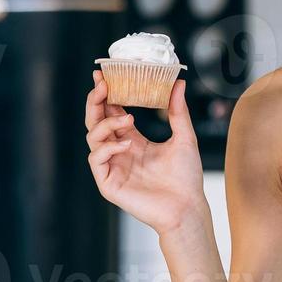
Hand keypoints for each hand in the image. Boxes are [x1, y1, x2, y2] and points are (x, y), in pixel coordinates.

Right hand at [84, 71, 205, 234]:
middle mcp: (119, 152)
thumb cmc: (186, 177)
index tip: (105, 75)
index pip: (112, 113)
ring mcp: (112, 167)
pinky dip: (108, 148)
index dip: (107, 95)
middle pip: (96, 122)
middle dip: (96, 102)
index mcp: (133, 141)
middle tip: (104, 85)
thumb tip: (179, 83)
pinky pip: (97, 159)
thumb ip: (178, 112)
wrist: (188, 206)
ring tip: (128, 120)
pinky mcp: (108, 183)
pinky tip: (127, 144)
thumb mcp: (185, 138)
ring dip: (107, 124)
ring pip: (93, 138)